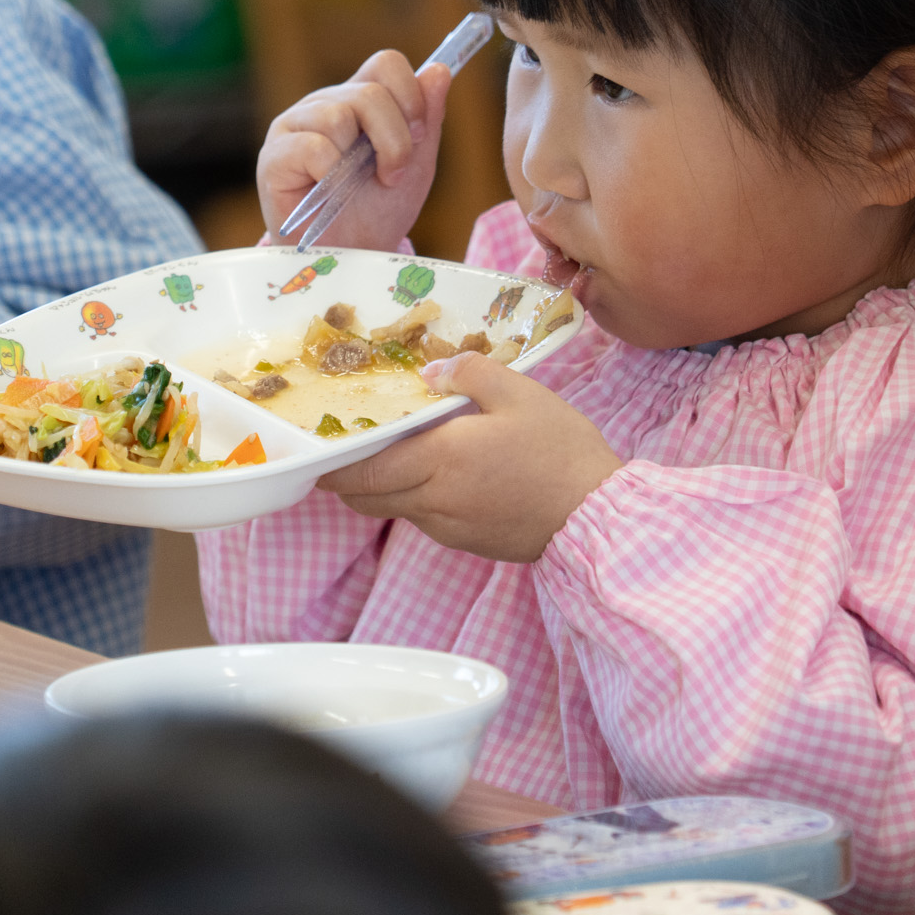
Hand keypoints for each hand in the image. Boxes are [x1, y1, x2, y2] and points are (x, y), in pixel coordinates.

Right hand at [258, 49, 452, 251]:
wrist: (351, 256)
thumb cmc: (378, 210)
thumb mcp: (416, 163)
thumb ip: (427, 118)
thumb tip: (439, 70)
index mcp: (358, 99)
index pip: (386, 63)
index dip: (410, 95)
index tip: (419, 135)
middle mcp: (324, 104)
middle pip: (369, 92)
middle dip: (394, 140)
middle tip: (391, 174)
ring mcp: (295, 126)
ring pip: (339, 115)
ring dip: (361, 160)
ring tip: (356, 186)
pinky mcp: (274, 156)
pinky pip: (313, 147)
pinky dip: (332, 174)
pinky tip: (330, 193)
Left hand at [315, 352, 620, 561]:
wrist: (596, 516)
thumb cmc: (560, 450)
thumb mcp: (520, 392)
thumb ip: (469, 373)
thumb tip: (432, 372)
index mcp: (439, 458)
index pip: (361, 469)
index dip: (332, 462)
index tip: (319, 447)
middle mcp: (433, 499)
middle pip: (365, 496)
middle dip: (347, 476)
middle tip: (344, 449)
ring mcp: (448, 526)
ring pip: (393, 508)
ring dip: (381, 486)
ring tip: (390, 455)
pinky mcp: (467, 542)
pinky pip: (424, 519)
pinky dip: (414, 499)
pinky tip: (438, 475)